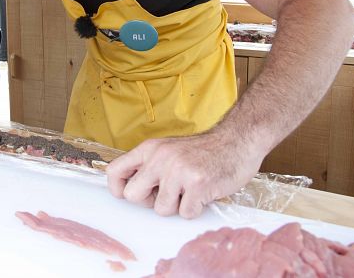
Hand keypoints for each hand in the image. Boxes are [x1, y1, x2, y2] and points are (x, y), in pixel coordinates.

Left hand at [106, 132, 263, 218]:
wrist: (238, 139)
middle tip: (166, 195)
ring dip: (177, 206)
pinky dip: (195, 209)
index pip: (115, 171)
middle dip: (148, 202)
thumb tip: (129, 190)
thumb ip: (150, 166)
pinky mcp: (198, 185)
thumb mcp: (169, 150)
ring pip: (160, 209)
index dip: (117, 189)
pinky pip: (185, 213)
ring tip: (190, 191)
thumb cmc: (204, 150)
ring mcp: (178, 171)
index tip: (128, 194)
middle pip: (132, 196)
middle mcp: (160, 158)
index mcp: (150, 149)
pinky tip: (203, 193)